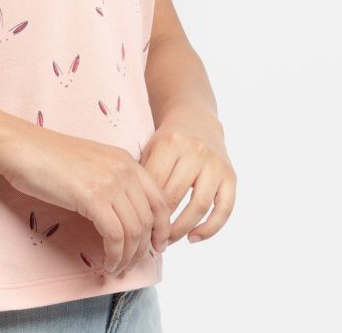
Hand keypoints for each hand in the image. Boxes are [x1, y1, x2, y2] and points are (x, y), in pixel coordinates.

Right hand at [0, 121, 170, 275]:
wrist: (24, 148)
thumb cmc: (50, 157)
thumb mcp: (92, 163)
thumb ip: (113, 181)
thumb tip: (124, 214)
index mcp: (126, 159)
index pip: (160, 199)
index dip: (163, 227)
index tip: (157, 246)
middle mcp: (124, 169)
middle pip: (148, 219)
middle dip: (144, 248)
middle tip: (133, 263)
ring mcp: (109, 182)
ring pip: (134, 231)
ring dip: (128, 256)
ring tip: (117, 267)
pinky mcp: (93, 197)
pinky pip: (115, 236)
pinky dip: (114, 255)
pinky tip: (107, 262)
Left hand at [139, 105, 236, 245]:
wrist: (198, 123)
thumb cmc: (168, 143)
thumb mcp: (151, 149)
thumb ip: (143, 176)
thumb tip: (133, 215)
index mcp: (170, 143)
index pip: (155, 185)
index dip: (146, 209)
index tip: (137, 227)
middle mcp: (195, 151)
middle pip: (175, 196)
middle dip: (162, 223)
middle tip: (151, 239)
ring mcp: (215, 164)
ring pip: (199, 205)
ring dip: (182, 229)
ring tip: (169, 241)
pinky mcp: (231, 177)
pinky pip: (224, 210)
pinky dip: (209, 229)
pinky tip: (193, 238)